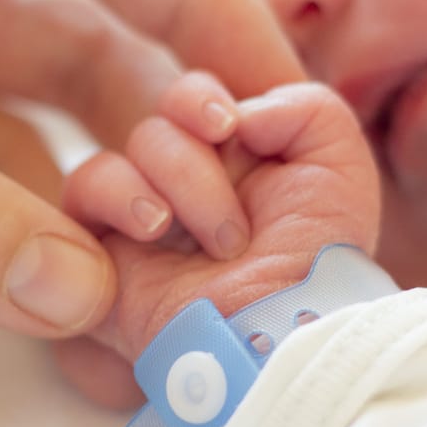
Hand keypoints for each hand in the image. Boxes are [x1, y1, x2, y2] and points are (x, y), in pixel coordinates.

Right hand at [59, 74, 379, 405]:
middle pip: (162, 115)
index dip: (201, 99)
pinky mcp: (104, 251)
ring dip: (181, 181)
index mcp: (237, 159)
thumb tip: (243, 108)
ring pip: (132, 147)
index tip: (229, 127)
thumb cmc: (318, 261)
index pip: (194, 97)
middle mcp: (187, 182)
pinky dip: (120, 194)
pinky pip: (84, 188)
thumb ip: (307, 105)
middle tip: (233, 212)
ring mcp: (143, 216)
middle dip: (195, 147)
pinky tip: (155, 228)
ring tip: (219, 244)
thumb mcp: (342, 168)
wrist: (283, 330)